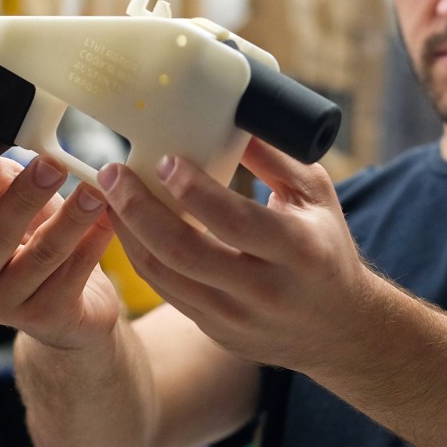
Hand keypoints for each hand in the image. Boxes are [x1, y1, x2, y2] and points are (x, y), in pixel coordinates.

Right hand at [0, 154, 119, 350]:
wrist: (67, 308)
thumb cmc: (33, 244)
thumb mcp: (13, 206)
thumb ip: (3, 181)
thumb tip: (1, 160)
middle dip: (25, 197)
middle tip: (52, 167)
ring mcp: (5, 305)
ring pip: (41, 256)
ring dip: (71, 218)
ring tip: (94, 192)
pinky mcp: (45, 318)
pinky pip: (73, 274)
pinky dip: (94, 242)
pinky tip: (110, 220)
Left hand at [96, 138, 381, 372]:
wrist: (338, 328)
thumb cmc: (326, 247)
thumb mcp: (317, 197)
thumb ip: (276, 158)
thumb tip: (232, 116)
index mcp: (299, 249)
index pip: (234, 220)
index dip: (193, 190)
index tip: (164, 159)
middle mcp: (266, 289)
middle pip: (185, 251)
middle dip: (139, 209)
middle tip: (112, 173)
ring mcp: (236, 316)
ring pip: (164, 275)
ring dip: (128, 232)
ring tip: (108, 194)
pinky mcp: (215, 330)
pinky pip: (166, 292)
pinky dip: (140, 256)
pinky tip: (127, 226)